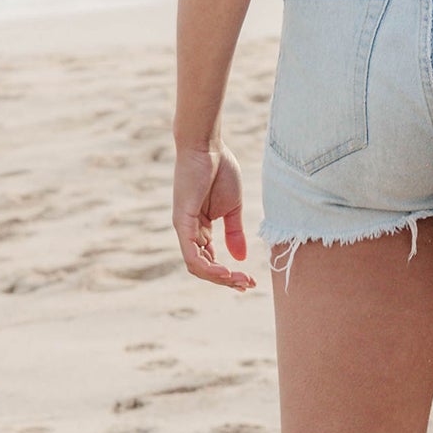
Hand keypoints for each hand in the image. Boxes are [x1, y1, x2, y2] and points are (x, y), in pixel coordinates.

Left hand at [172, 146, 256, 290]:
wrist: (208, 147)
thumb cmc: (219, 170)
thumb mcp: (232, 208)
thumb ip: (234, 233)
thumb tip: (240, 257)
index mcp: (201, 229)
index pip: (210, 260)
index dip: (229, 274)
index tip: (250, 280)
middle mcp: (189, 232)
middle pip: (204, 268)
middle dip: (227, 280)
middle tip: (247, 285)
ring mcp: (184, 228)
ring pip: (197, 266)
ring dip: (219, 278)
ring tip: (238, 281)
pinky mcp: (182, 222)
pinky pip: (191, 254)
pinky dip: (207, 267)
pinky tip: (225, 271)